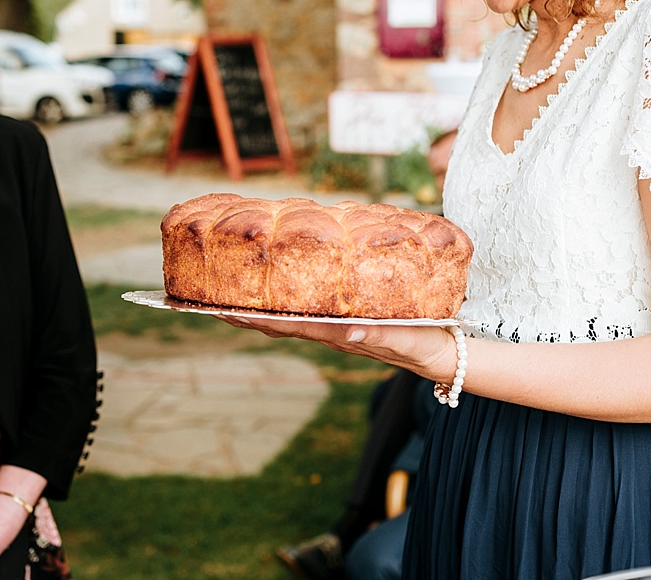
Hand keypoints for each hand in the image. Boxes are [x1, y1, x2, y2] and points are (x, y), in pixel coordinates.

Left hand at [217, 314, 458, 382]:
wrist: (446, 356)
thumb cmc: (429, 344)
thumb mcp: (407, 339)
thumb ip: (381, 336)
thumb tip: (347, 333)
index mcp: (340, 334)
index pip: (289, 325)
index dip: (254, 317)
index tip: (222, 310)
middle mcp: (332, 332)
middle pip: (278, 322)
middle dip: (242, 312)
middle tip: (204, 300)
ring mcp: (337, 328)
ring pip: (289, 317)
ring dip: (258, 309)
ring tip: (226, 295)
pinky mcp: (347, 322)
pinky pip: (308, 311)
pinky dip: (285, 303)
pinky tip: (273, 294)